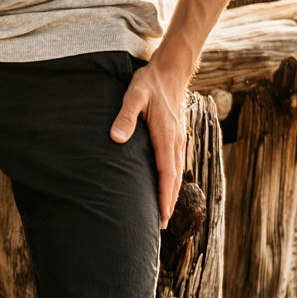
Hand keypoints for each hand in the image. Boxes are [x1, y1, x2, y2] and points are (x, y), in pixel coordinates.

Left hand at [109, 57, 188, 229]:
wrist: (170, 71)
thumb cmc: (149, 83)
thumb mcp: (133, 96)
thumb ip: (125, 116)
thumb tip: (117, 139)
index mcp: (167, 136)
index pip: (167, 173)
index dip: (164, 196)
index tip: (162, 216)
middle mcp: (177, 141)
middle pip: (174, 179)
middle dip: (169, 202)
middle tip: (161, 226)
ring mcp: (179, 140)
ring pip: (177, 172)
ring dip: (171, 193)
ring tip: (163, 214)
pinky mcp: (177, 137)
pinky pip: (176, 164)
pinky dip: (173, 180)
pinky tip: (166, 187)